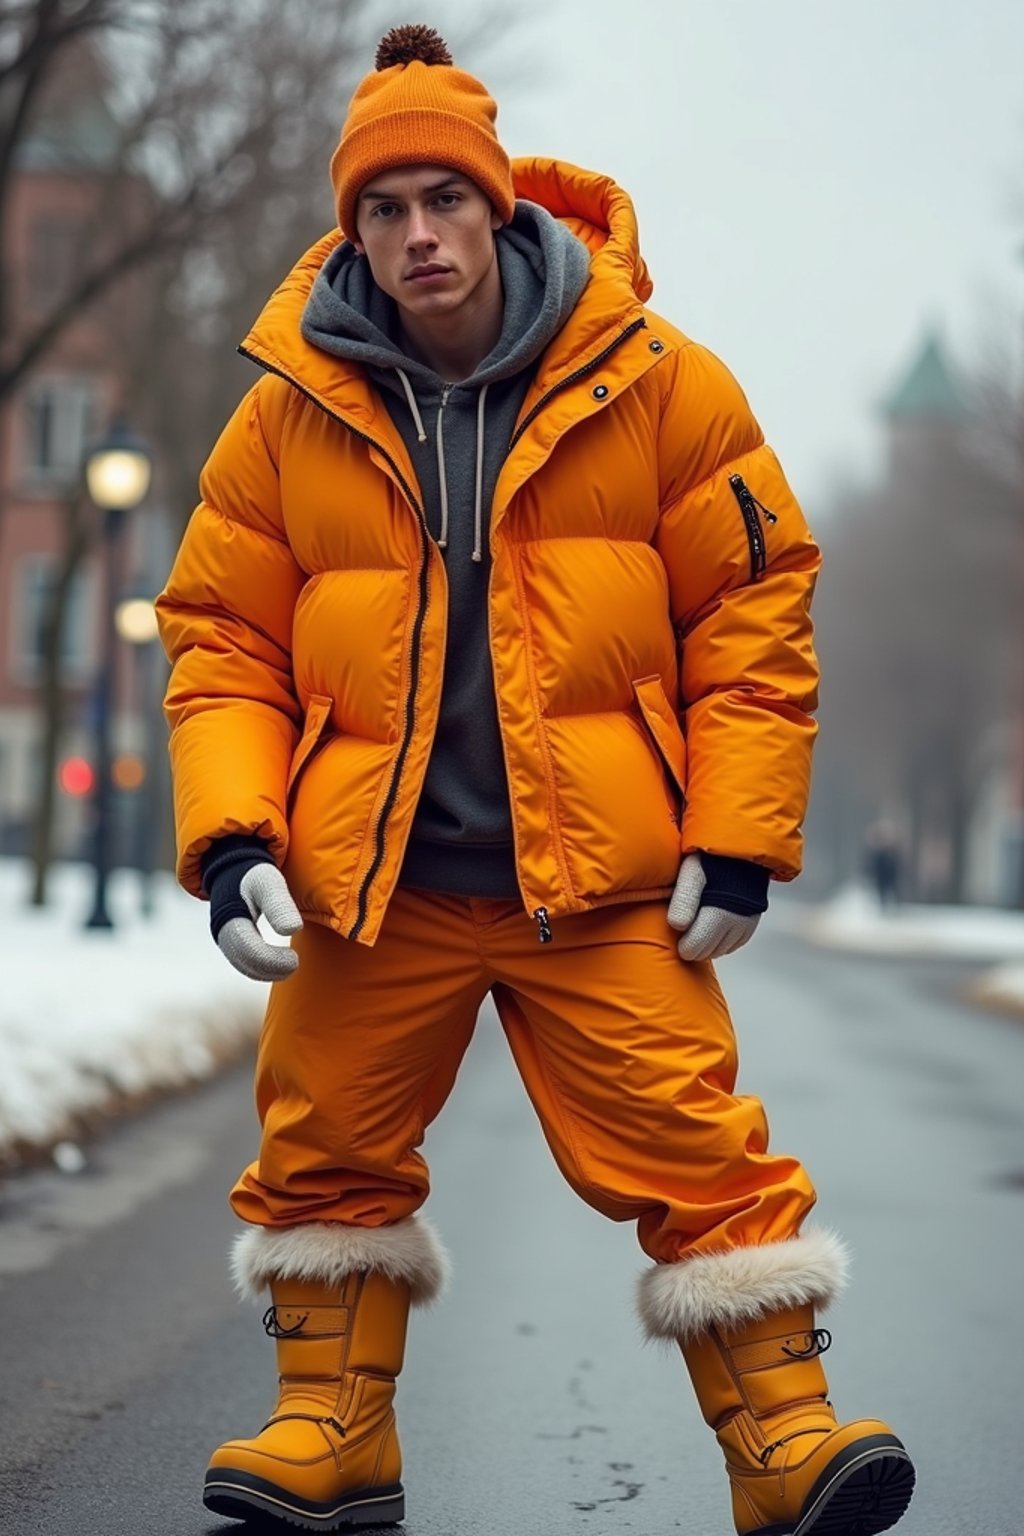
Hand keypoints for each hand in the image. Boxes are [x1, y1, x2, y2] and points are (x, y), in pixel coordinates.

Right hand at [217, 864, 302, 981]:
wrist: (236, 871)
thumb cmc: (255, 877)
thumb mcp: (269, 883)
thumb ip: (280, 905)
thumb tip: (293, 929)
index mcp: (230, 916)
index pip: (248, 948)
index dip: (271, 960)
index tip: (294, 959)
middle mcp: (222, 930)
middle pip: (244, 960)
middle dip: (270, 968)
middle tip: (294, 964)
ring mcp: (224, 937)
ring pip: (242, 964)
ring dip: (265, 972)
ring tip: (289, 968)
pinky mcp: (230, 940)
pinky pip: (242, 961)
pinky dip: (260, 968)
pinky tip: (278, 967)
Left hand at [667, 853, 760, 961]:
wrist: (740, 849)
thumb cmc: (712, 859)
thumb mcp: (692, 872)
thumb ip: (684, 899)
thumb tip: (677, 926)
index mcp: (719, 912)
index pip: (696, 947)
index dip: (683, 946)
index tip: (678, 936)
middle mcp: (736, 922)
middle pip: (708, 951)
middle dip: (694, 946)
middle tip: (685, 933)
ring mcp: (746, 923)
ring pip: (721, 950)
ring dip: (708, 945)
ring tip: (697, 929)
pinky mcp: (752, 921)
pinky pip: (735, 944)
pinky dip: (722, 941)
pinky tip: (713, 930)